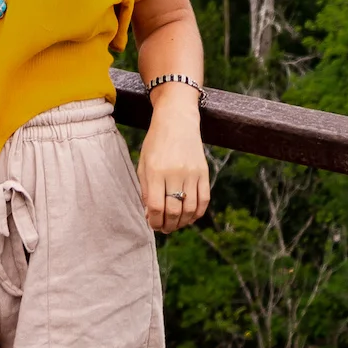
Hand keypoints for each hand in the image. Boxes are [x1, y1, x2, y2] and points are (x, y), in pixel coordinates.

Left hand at [137, 98, 208, 235]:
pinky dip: (197, 213)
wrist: (177, 119)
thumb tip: (151, 216)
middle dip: (167, 225)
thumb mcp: (144, 163)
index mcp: (155, 171)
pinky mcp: (204, 172)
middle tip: (164, 228)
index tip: (153, 224)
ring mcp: (191, 173)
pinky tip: (190, 216)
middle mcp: (174, 173)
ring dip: (182, 222)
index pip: (156, 207)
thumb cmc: (156, 143)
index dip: (154, 221)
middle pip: (173, 211)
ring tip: (176, 224)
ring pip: (190, 209)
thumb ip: (146, 190)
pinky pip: (204, 200)